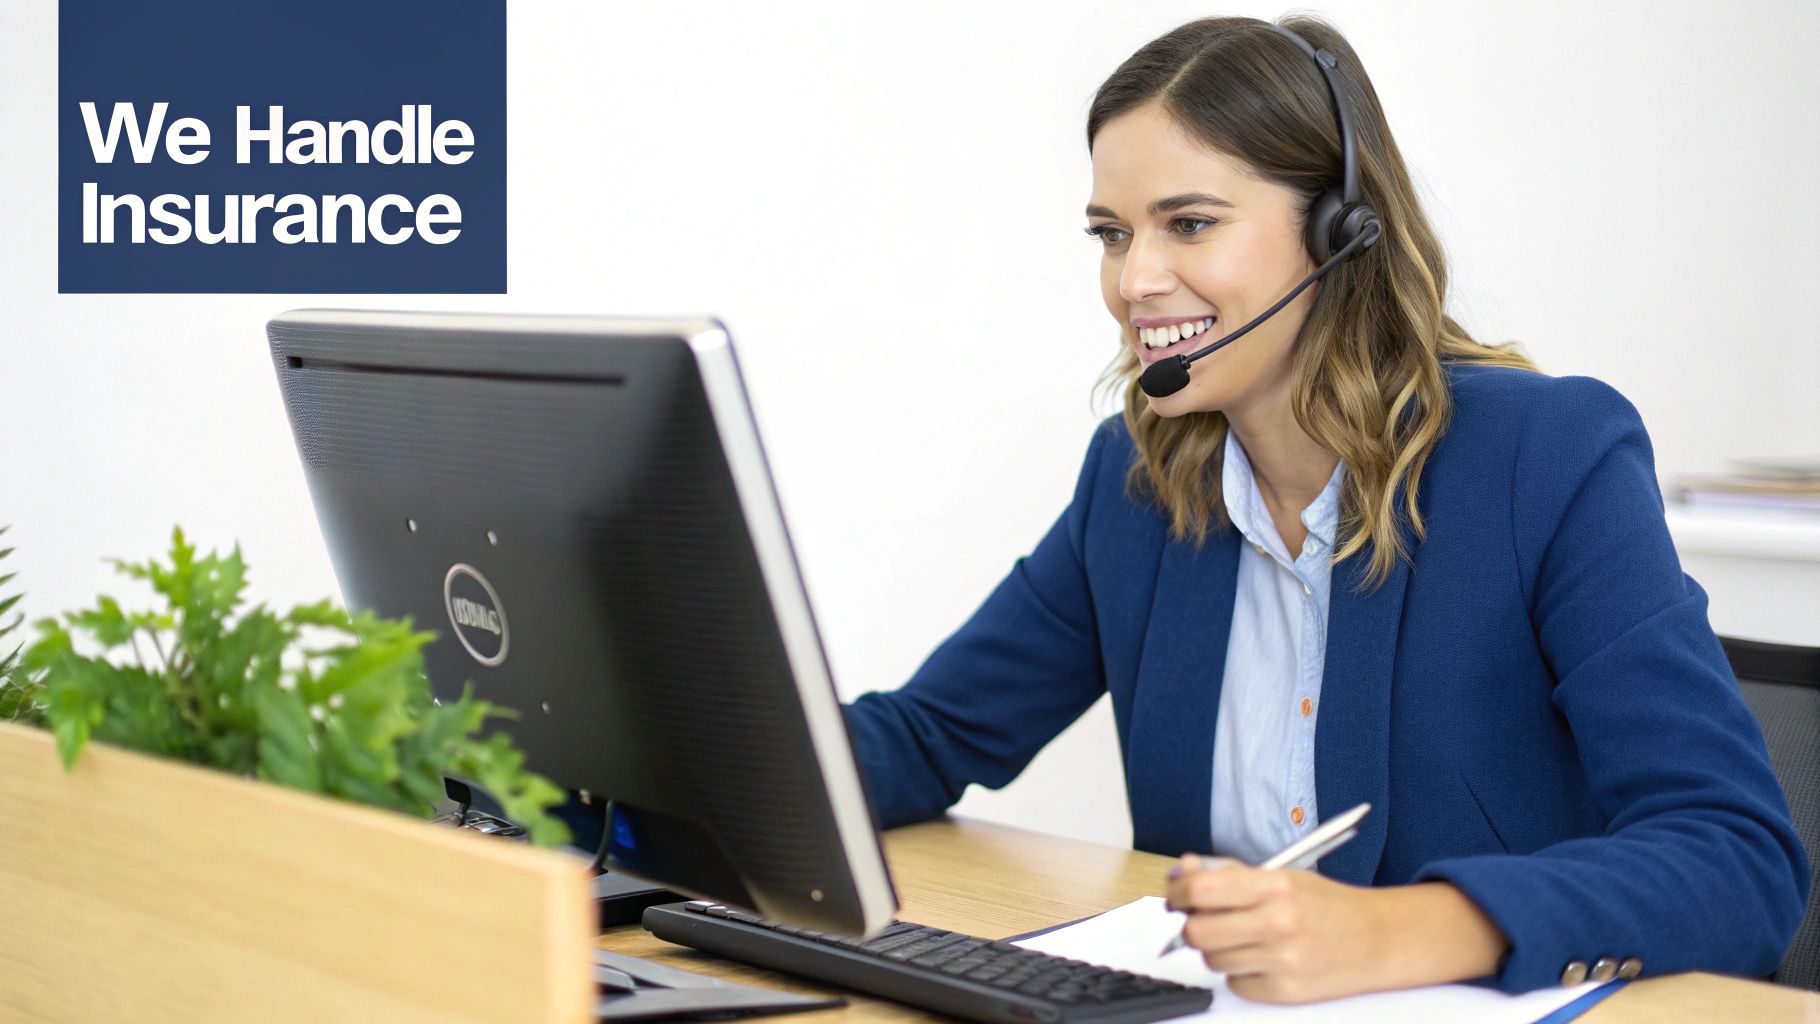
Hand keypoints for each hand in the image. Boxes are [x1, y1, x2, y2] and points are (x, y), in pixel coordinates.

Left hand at [1163, 854, 1508, 1003]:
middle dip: (1193, 925)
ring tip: (1246, 936)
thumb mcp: (1282, 874)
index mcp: (1275, 886)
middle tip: (1204, 918)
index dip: (1178, 891)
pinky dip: (1241, 972)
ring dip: (1219, 949)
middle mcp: (1278, 924)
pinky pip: (1235, 983)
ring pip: (1213, 960)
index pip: (1201, 890)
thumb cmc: (1327, 904)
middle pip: (1197, 932)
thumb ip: (1229, 875)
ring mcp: (1281, 962)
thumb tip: (1181, 876)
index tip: (1178, 892)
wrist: (1378, 940)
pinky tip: (1263, 958)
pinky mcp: (1284, 992)